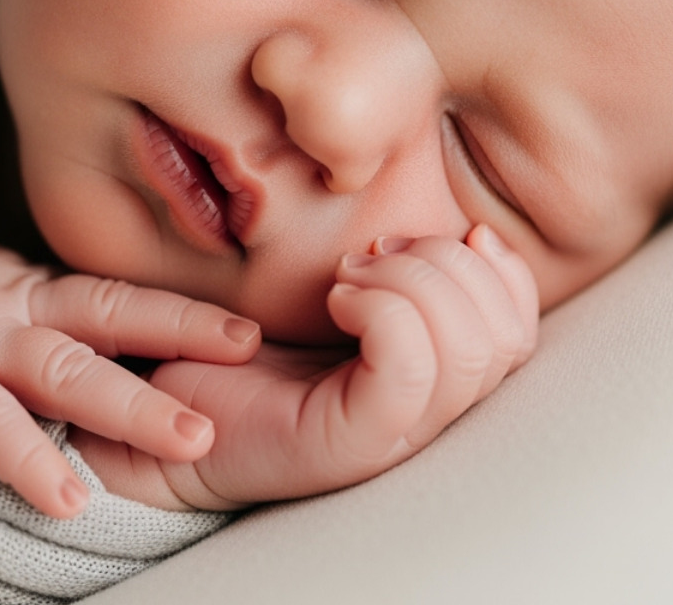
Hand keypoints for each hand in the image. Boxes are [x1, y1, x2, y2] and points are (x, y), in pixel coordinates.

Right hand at [0, 234, 260, 516]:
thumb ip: (25, 323)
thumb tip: (103, 360)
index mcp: (22, 297)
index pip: (116, 299)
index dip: (181, 312)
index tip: (252, 331)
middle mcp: (4, 312)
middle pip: (108, 318)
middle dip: (180, 337)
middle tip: (253, 353)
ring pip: (61, 367)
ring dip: (129, 403)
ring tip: (193, 438)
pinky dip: (23, 458)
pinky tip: (66, 498)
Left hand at [71, 225, 537, 509]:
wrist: (155, 412)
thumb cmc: (235, 345)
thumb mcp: (328, 290)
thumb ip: (394, 268)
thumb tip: (463, 227)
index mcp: (431, 373)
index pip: (518, 329)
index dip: (500, 269)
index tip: (439, 233)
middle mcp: (426, 412)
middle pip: (504, 337)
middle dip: (447, 265)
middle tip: (371, 250)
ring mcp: (392, 434)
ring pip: (467, 351)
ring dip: (412, 281)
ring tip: (347, 275)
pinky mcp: (349, 444)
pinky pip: (407, 372)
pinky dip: (382, 310)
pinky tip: (336, 297)